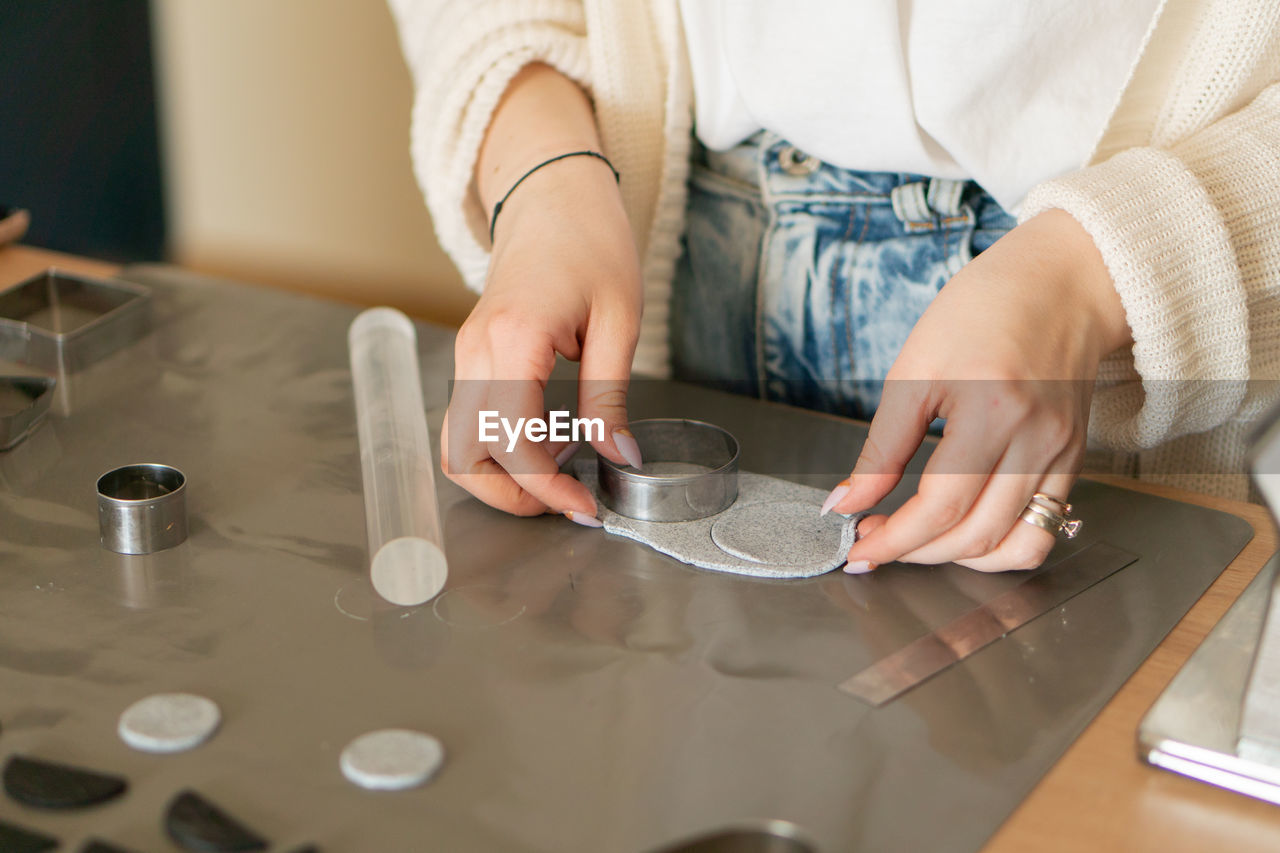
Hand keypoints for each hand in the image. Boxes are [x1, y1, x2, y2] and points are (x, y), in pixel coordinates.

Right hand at [442, 154, 642, 522]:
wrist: (554, 195)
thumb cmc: (591, 242)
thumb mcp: (620, 321)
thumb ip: (610, 397)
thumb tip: (619, 457)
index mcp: (514, 339)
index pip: (513, 442)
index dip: (548, 488)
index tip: (585, 506)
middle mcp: (475, 352)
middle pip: (465, 455)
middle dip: (512, 495)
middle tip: (567, 501)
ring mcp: (466, 355)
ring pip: (455, 445)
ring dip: (498, 477)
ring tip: (557, 474)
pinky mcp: (471, 358)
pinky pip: (467, 422)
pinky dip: (496, 449)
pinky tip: (545, 444)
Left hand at [827, 210, 1130, 571]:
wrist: (1060, 284)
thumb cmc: (982, 311)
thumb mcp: (915, 370)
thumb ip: (881, 448)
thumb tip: (845, 503)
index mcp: (992, 410)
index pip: (939, 506)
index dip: (892, 539)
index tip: (857, 550)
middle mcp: (1036, 439)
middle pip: (974, 534)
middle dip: (915, 552)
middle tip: (874, 540)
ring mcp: (1061, 455)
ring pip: (1012, 546)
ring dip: (956, 559)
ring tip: (916, 542)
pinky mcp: (1074, 461)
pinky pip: (1042, 531)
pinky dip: (999, 548)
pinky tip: (962, 535)